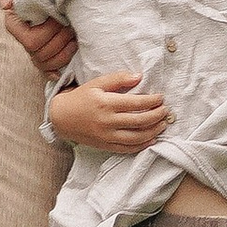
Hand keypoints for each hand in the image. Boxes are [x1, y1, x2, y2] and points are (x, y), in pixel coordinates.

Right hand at [0, 0, 78, 78]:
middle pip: (42, 53)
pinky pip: (50, 69)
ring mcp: (34, 47)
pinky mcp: (45, 50)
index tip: (60, 15)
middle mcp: (23, 38)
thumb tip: (7, 4)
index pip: (31, 41)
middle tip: (70, 23)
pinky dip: (61, 65)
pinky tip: (71, 55)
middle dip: (60, 39)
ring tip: (74, 35)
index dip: (50, 32)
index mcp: (14, 24)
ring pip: (47, 63)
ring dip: (65, 51)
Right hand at [48, 67, 172, 150]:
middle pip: (140, 121)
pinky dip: (142, 145)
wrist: (61, 117)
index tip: (161, 98)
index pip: (136, 103)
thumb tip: (139, 77)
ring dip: (153, 131)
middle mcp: (108, 121)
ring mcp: (107, 136)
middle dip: (157, 116)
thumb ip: (118, 79)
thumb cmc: (80, 97)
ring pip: (136, 137)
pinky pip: (127, 149)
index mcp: (106, 103)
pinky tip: (151, 139)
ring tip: (162, 124)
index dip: (152, 101)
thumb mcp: (97, 83)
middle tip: (165, 111)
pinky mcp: (105, 145)